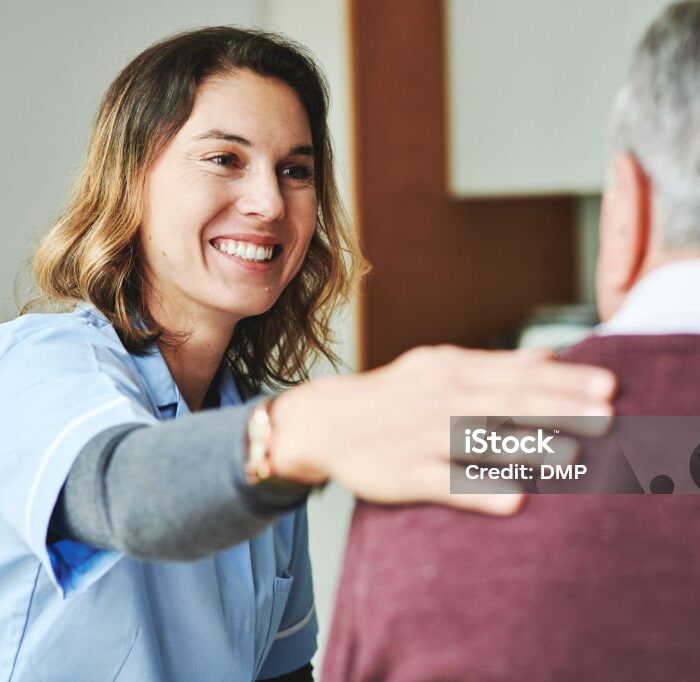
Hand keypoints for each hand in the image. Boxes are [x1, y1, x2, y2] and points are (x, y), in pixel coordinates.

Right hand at [269, 345, 615, 515]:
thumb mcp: (440, 364)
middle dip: (558, 409)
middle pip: (505, 404)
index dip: (563, 381)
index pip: (515, 373)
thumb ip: (495, 363)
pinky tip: (516, 499)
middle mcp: (439, 399)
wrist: (328, 420)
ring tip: (573, 455)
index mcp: (451, 369)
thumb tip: (550, 356)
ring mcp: (421, 437)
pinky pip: (446, 483)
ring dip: (526, 447)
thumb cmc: (395, 393)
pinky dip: (480, 491)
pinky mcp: (405, 474)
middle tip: (606, 416)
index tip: (607, 386)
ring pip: (480, 441)